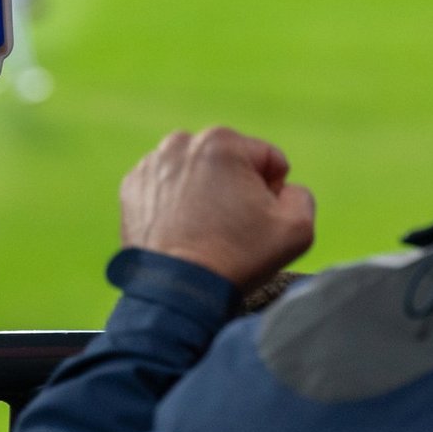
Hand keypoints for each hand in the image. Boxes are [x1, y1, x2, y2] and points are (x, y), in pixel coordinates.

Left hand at [119, 128, 312, 292]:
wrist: (175, 289)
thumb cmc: (236, 258)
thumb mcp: (296, 229)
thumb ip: (301, 196)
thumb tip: (284, 189)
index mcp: (224, 142)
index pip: (269, 161)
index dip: (274, 193)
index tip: (259, 221)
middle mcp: (183, 142)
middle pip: (231, 163)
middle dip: (237, 190)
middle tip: (232, 228)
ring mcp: (152, 163)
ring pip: (197, 173)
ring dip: (206, 193)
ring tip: (205, 230)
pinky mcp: (131, 186)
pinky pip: (167, 188)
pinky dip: (175, 204)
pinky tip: (181, 230)